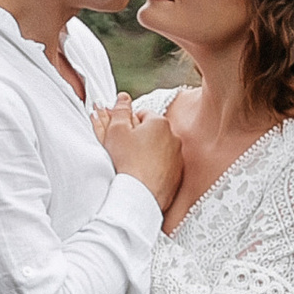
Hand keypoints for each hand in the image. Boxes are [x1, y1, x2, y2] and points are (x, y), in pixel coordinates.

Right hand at [98, 95, 182, 210]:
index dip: (127, 125)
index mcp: (159, 123)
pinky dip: (154, 169)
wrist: (139, 196)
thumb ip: (120, 110)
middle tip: (123, 151)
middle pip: (151, 132)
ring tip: (133, 165)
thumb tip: (123, 98)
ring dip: (147, 153)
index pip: (141, 115)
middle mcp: (174, 138)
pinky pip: (164, 167)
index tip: (120, 136)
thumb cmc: (126, 162)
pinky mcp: (177, 176)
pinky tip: (142, 176)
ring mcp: (177, 158)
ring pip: (158, 150)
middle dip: (138, 138)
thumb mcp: (116, 131)